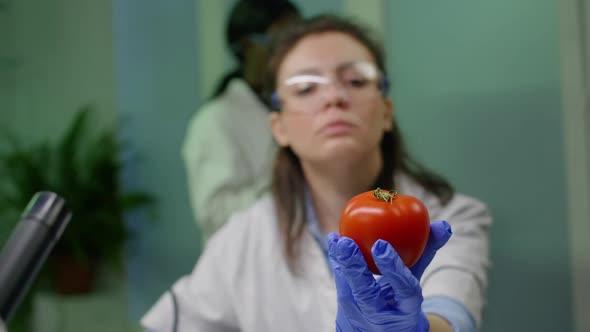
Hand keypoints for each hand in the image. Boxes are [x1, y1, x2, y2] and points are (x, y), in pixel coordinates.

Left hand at [328, 220, 451, 331]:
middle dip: (355, 267)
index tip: (381, 245)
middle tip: (347, 242)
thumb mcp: (415, 277)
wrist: (381, 328)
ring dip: (341, 263)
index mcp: (406, 305)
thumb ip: (427, 252)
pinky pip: (339, 282)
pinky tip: (333, 239)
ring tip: (339, 239)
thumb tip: (443, 225)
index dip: (393, 267)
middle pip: (366, 293)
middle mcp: (382, 312)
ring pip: (348, 289)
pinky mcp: (346, 307)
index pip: (402, 287)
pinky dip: (336, 260)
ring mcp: (361, 312)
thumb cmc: (401, 295)